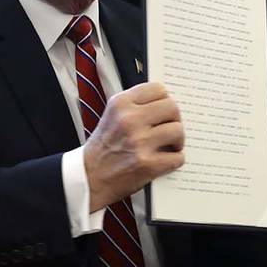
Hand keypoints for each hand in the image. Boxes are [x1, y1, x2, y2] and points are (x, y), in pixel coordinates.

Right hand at [83, 82, 184, 211]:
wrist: (89, 177)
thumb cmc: (103, 147)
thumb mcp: (112, 115)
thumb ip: (135, 105)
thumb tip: (166, 102)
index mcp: (120, 104)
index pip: (158, 88)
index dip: (165, 100)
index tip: (163, 110)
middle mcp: (129, 119)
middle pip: (172, 107)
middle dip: (175, 119)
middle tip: (170, 128)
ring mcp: (139, 142)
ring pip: (178, 130)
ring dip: (178, 140)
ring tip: (170, 146)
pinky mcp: (147, 164)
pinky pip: (178, 157)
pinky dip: (175, 160)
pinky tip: (165, 160)